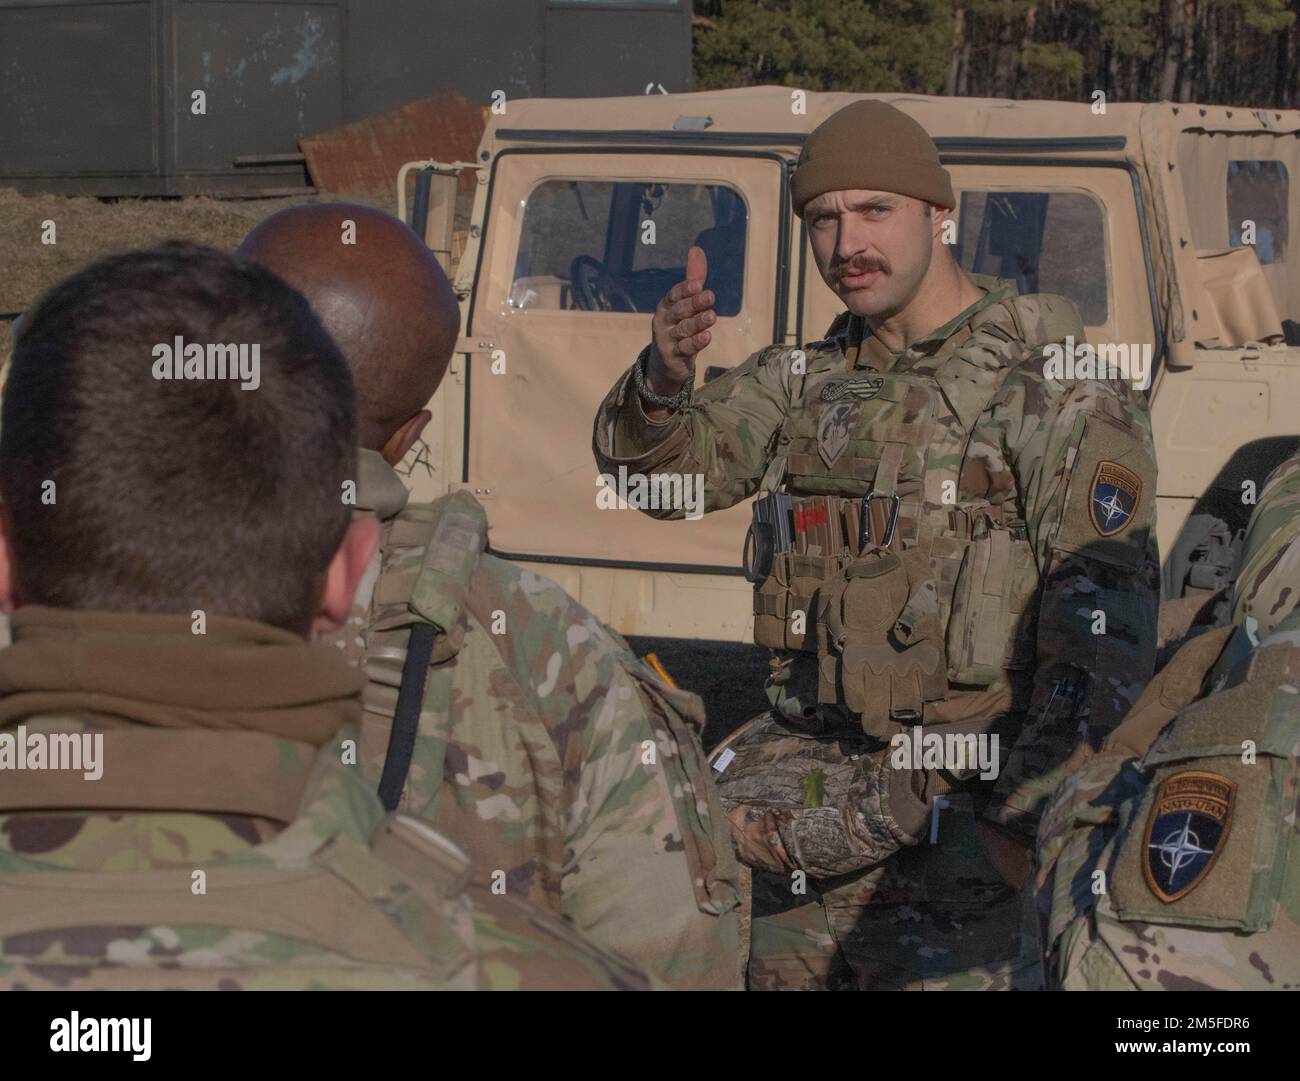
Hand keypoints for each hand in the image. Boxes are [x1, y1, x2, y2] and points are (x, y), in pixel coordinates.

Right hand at [646, 246, 715, 397]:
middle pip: (679, 310)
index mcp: (666, 305)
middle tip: (710, 296)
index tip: (698, 284)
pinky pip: (685, 348)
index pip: (674, 294)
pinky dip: (696, 343)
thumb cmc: (679, 327)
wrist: (665, 364)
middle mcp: (663, 321)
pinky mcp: (672, 357)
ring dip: (697, 323)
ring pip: (683, 329)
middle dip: (694, 303)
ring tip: (711, 316)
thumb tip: (696, 249)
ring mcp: (666, 340)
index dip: (685, 289)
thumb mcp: (686, 303)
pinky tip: (707, 336)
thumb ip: (693, 278)